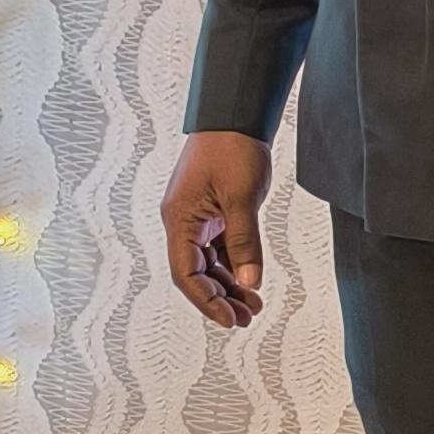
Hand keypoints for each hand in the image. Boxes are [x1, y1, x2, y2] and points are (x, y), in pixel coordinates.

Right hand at [161, 133, 272, 329]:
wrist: (234, 114)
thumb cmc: (232, 148)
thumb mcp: (243, 199)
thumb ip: (245, 243)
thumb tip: (249, 282)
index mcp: (180, 221)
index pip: (186, 274)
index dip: (207, 301)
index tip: (230, 319)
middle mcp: (182, 222)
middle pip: (196, 273)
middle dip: (220, 297)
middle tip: (247, 318)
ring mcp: (196, 217)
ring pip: (208, 262)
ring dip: (229, 284)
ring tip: (253, 305)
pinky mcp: (211, 211)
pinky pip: (218, 247)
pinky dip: (233, 264)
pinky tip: (250, 280)